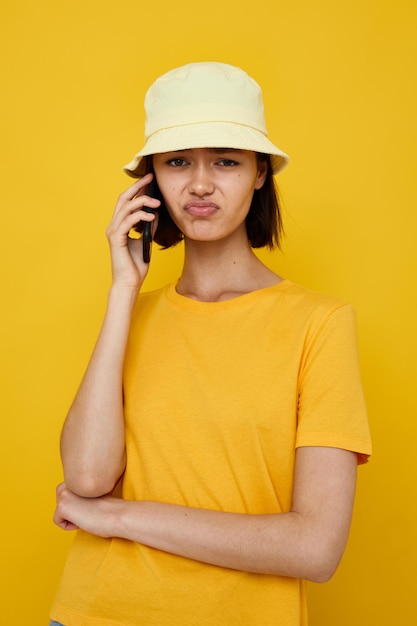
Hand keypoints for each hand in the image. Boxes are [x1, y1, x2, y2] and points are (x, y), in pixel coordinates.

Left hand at [53, 482, 118, 536]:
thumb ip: (81, 491)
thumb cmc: (110, 507)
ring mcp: (64, 493)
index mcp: (78, 477)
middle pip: (60, 500)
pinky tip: (82, 520)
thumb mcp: (94, 493)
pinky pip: (58, 521)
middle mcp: (70, 482)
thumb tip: (72, 501)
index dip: (77, 502)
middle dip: (71, 508)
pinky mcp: (62, 506)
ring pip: (59, 510)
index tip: (91, 505)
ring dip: (71, 516)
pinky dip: (69, 526)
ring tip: (86, 514)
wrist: (117, 514)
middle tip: (88, 510)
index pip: (67, 491)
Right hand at [106, 173, 159, 289]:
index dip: (137, 188)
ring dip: (143, 202)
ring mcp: (114, 231)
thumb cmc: (136, 265)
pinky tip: (152, 216)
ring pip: (126, 207)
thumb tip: (156, 212)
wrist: (129, 282)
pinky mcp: (116, 239)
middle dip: (138, 186)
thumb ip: (149, 227)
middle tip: (151, 178)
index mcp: (120, 225)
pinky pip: (128, 221)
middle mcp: (114, 225)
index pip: (127, 201)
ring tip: (157, 203)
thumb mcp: (146, 241)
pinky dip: (140, 216)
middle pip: (124, 198)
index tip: (149, 179)